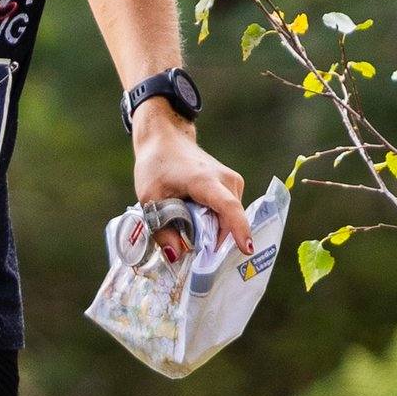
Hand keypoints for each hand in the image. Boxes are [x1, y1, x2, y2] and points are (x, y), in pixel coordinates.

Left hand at [131, 99, 253, 257]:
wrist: (166, 139)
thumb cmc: (156, 166)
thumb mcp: (150, 198)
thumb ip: (162, 229)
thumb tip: (175, 256)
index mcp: (204, 181)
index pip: (228, 208)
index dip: (238, 230)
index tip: (247, 249)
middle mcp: (226, 180)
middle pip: (228, 221)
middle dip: (213, 241)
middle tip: (190, 251)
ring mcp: (233, 181)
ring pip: (228, 219)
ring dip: (212, 230)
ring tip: (188, 227)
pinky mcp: (233, 185)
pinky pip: (228, 212)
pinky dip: (214, 221)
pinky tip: (197, 218)